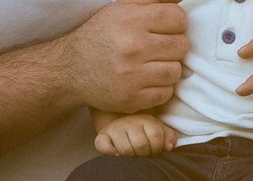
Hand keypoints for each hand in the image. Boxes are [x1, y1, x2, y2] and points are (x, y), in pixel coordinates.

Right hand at [65, 0, 187, 113]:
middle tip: (159, 49)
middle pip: (181, 46)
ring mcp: (132, 75)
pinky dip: (160, 89)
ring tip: (153, 65)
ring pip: (176, 71)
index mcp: (130, 20)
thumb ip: (153, 1)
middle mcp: (132, 47)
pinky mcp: (132, 99)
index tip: (165, 29)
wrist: (72, 69)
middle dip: (173, 47)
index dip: (176, 23)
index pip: (178, 18)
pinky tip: (147, 81)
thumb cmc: (102, 36)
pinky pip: (166, 93)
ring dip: (168, 69)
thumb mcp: (122, 9)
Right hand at [94, 113, 176, 155]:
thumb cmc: (142, 131)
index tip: (154, 151)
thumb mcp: (157, 130)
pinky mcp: (102, 136)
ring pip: (126, 149)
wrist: (119, 122)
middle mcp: (128, 122)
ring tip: (133, 157)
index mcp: (145, 120)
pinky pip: (103, 145)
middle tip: (143, 156)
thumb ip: (168, 136)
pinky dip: (110, 152)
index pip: (156, 137)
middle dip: (145, 154)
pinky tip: (116, 156)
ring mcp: (114, 129)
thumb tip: (169, 147)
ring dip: (131, 158)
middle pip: (141, 145)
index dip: (157, 148)